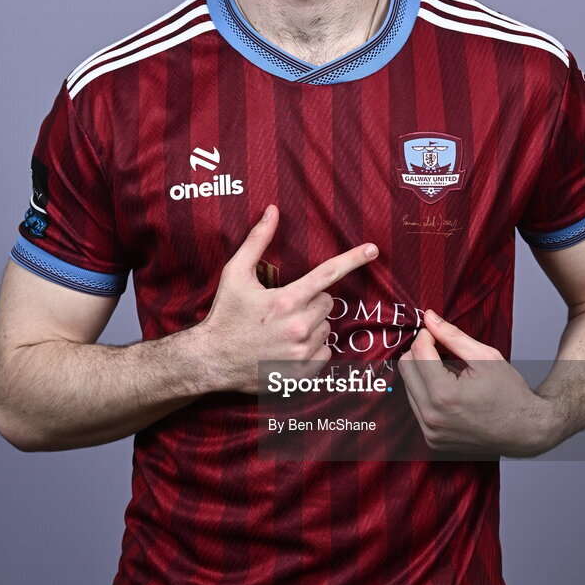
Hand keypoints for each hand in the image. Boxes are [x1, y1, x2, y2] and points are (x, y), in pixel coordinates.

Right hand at [198, 205, 378, 393]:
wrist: (211, 360)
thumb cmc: (225, 314)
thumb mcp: (236, 273)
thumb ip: (257, 240)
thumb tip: (273, 210)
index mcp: (285, 300)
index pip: (327, 274)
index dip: (353, 259)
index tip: (373, 249)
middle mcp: (298, 327)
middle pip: (327, 302)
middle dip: (311, 301)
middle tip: (285, 308)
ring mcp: (301, 353)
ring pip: (326, 328)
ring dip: (312, 326)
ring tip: (283, 330)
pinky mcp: (303, 374)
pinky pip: (326, 353)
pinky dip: (313, 350)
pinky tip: (289, 348)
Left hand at [398, 309, 550, 457]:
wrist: (526, 431)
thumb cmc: (510, 393)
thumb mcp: (485, 357)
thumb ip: (452, 336)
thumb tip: (429, 317)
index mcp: (444, 394)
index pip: (417, 351)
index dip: (427, 335)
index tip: (438, 332)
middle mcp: (432, 416)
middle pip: (405, 367)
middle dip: (421, 352)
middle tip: (443, 348)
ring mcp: (431, 431)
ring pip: (408, 386)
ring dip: (423, 372)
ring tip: (450, 372)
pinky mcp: (432, 439)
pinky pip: (416, 405)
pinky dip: (428, 391)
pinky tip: (449, 390)